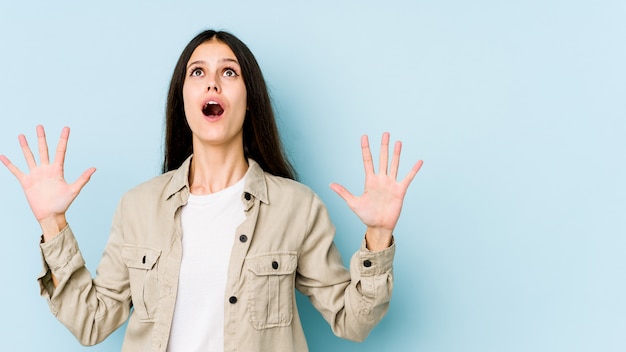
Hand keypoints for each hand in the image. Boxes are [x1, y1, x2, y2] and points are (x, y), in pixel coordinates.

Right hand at [0, 125, 95, 238]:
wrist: (51, 215)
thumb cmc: (63, 204)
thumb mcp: (73, 190)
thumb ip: (83, 179)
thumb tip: (94, 168)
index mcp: (57, 170)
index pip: (60, 151)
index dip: (63, 139)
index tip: (66, 128)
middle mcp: (46, 169)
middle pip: (43, 150)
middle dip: (41, 138)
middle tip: (40, 126)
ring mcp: (35, 174)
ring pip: (29, 157)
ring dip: (25, 147)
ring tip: (22, 135)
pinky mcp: (26, 182)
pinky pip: (16, 171)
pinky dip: (9, 164)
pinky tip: (2, 156)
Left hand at [330, 132, 422, 249]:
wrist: (378, 227)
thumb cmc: (366, 216)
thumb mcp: (353, 203)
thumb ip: (343, 192)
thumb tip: (330, 184)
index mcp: (369, 181)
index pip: (367, 160)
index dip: (366, 148)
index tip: (364, 136)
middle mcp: (381, 179)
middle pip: (382, 159)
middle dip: (383, 146)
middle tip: (385, 133)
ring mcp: (391, 184)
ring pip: (394, 165)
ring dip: (396, 154)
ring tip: (398, 142)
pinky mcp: (400, 190)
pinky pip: (408, 178)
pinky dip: (414, 170)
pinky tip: (419, 161)